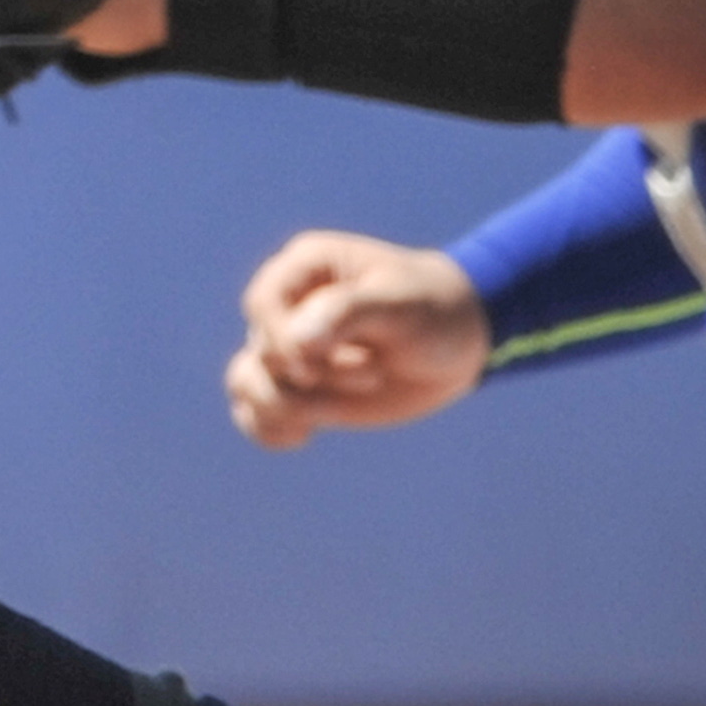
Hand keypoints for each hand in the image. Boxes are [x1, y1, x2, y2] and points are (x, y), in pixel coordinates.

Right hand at [226, 230, 487, 449]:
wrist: (459, 343)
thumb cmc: (432, 309)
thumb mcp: (399, 305)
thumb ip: (346, 314)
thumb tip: (296, 343)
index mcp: (306, 267)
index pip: (262, 305)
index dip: (285, 341)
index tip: (332, 359)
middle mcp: (289, 305)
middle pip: (259, 350)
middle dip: (310, 377)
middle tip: (370, 373)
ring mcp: (292, 348)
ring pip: (245, 381)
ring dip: (283, 408)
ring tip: (329, 414)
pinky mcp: (300, 387)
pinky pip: (253, 410)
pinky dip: (266, 429)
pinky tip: (302, 437)